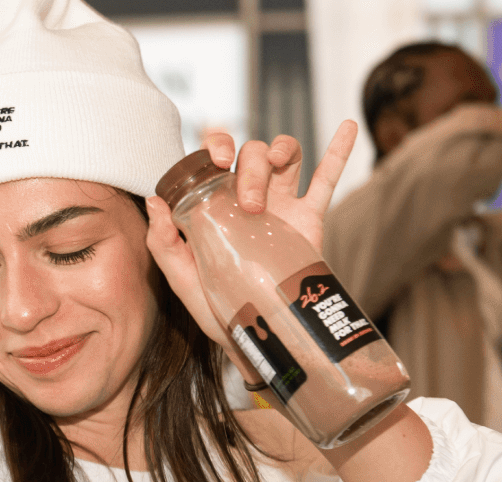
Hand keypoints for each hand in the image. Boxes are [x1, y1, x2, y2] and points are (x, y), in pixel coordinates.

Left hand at [145, 123, 357, 365]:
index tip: (219, 160)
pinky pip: (327, 178)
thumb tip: (154, 201)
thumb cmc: (215, 306)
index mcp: (215, 202)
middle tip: (250, 203)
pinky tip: (347, 126)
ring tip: (276, 174)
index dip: (216, 145)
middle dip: (251, 167)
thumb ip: (164, 243)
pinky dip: (338, 150)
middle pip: (253, 152)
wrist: (257, 335)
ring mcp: (281, 203)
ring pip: (286, 154)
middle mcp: (248, 195)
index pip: (215, 157)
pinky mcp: (310, 217)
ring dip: (282, 151)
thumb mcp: (183, 279)